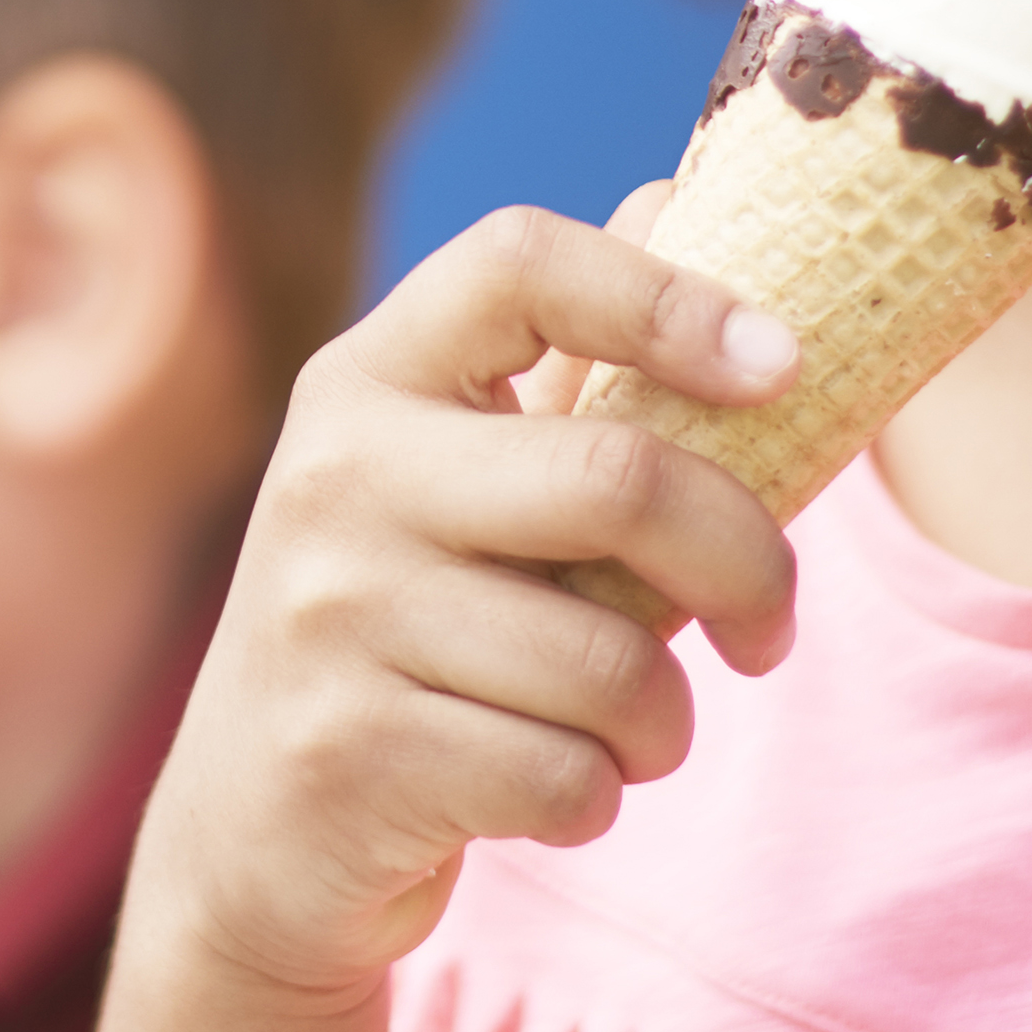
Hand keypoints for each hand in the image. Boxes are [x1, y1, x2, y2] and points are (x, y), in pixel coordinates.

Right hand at [131, 205, 799, 1015]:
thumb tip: (683, 195)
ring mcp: (329, 616)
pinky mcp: (348, 754)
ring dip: (666, 719)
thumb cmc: (408, 635)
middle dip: (746, 564)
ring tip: (630, 729)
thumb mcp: (453, 488)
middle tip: (768, 620)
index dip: (668, 295)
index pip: (518, 262)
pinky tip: (550, 786)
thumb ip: (564, 371)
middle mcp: (334, 476)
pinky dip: (599, 797)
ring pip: (610, 662)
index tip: (781, 366)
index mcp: (368, 380)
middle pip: (618, 478)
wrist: (249, 836)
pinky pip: (565, 776)